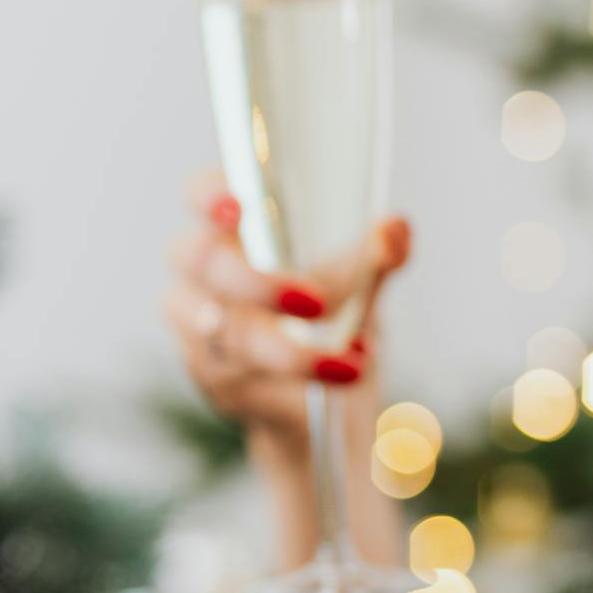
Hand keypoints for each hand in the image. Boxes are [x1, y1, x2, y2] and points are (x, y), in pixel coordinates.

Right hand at [165, 175, 410, 452]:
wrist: (316, 396)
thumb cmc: (326, 315)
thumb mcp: (357, 282)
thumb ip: (374, 255)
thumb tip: (395, 230)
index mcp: (230, 230)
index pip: (198, 196)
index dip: (209, 195)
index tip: (240, 205)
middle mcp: (202, 276)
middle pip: (201, 262)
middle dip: (257, 282)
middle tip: (316, 303)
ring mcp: (198, 330)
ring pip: (228, 334)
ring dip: (293, 351)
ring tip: (355, 358)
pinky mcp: (211, 380)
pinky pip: (244, 382)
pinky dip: (300, 383)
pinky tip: (342, 379)